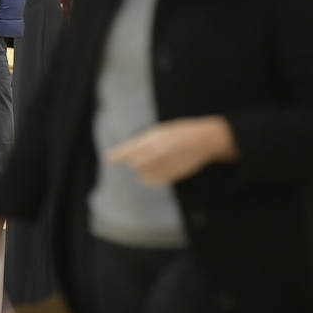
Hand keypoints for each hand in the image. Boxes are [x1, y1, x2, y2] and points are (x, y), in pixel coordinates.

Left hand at [108, 116, 238, 186]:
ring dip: (143, 171)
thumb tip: (129, 155)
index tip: (109, 158)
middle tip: (141, 159)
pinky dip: (153, 178)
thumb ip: (144, 142)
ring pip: (144, 174)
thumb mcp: (160, 131)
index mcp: (152, 138)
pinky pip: (156, 180)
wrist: (203, 140)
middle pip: (135, 163)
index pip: (130, 149)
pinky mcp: (173, 173)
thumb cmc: (179, 133)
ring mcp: (166, 163)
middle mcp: (157, 151)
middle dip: (136, 162)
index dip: (118, 155)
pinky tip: (158, 171)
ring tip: (152, 163)